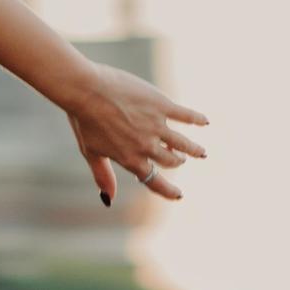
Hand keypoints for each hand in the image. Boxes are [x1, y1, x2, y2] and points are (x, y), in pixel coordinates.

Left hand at [58, 63, 209, 203]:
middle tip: (181, 160)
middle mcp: (146, 146)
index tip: (179, 195)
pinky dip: (197, 119)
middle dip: (177, 162)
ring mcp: (155, 125)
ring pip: (182, 143)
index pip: (153, 180)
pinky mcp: (161, 105)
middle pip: (170, 161)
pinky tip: (205, 122)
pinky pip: (185, 115)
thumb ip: (102, 175)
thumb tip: (108, 199)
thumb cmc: (83, 121)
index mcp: (129, 159)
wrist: (86, 90)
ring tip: (202, 152)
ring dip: (194, 149)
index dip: (168, 191)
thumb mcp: (90, 152)